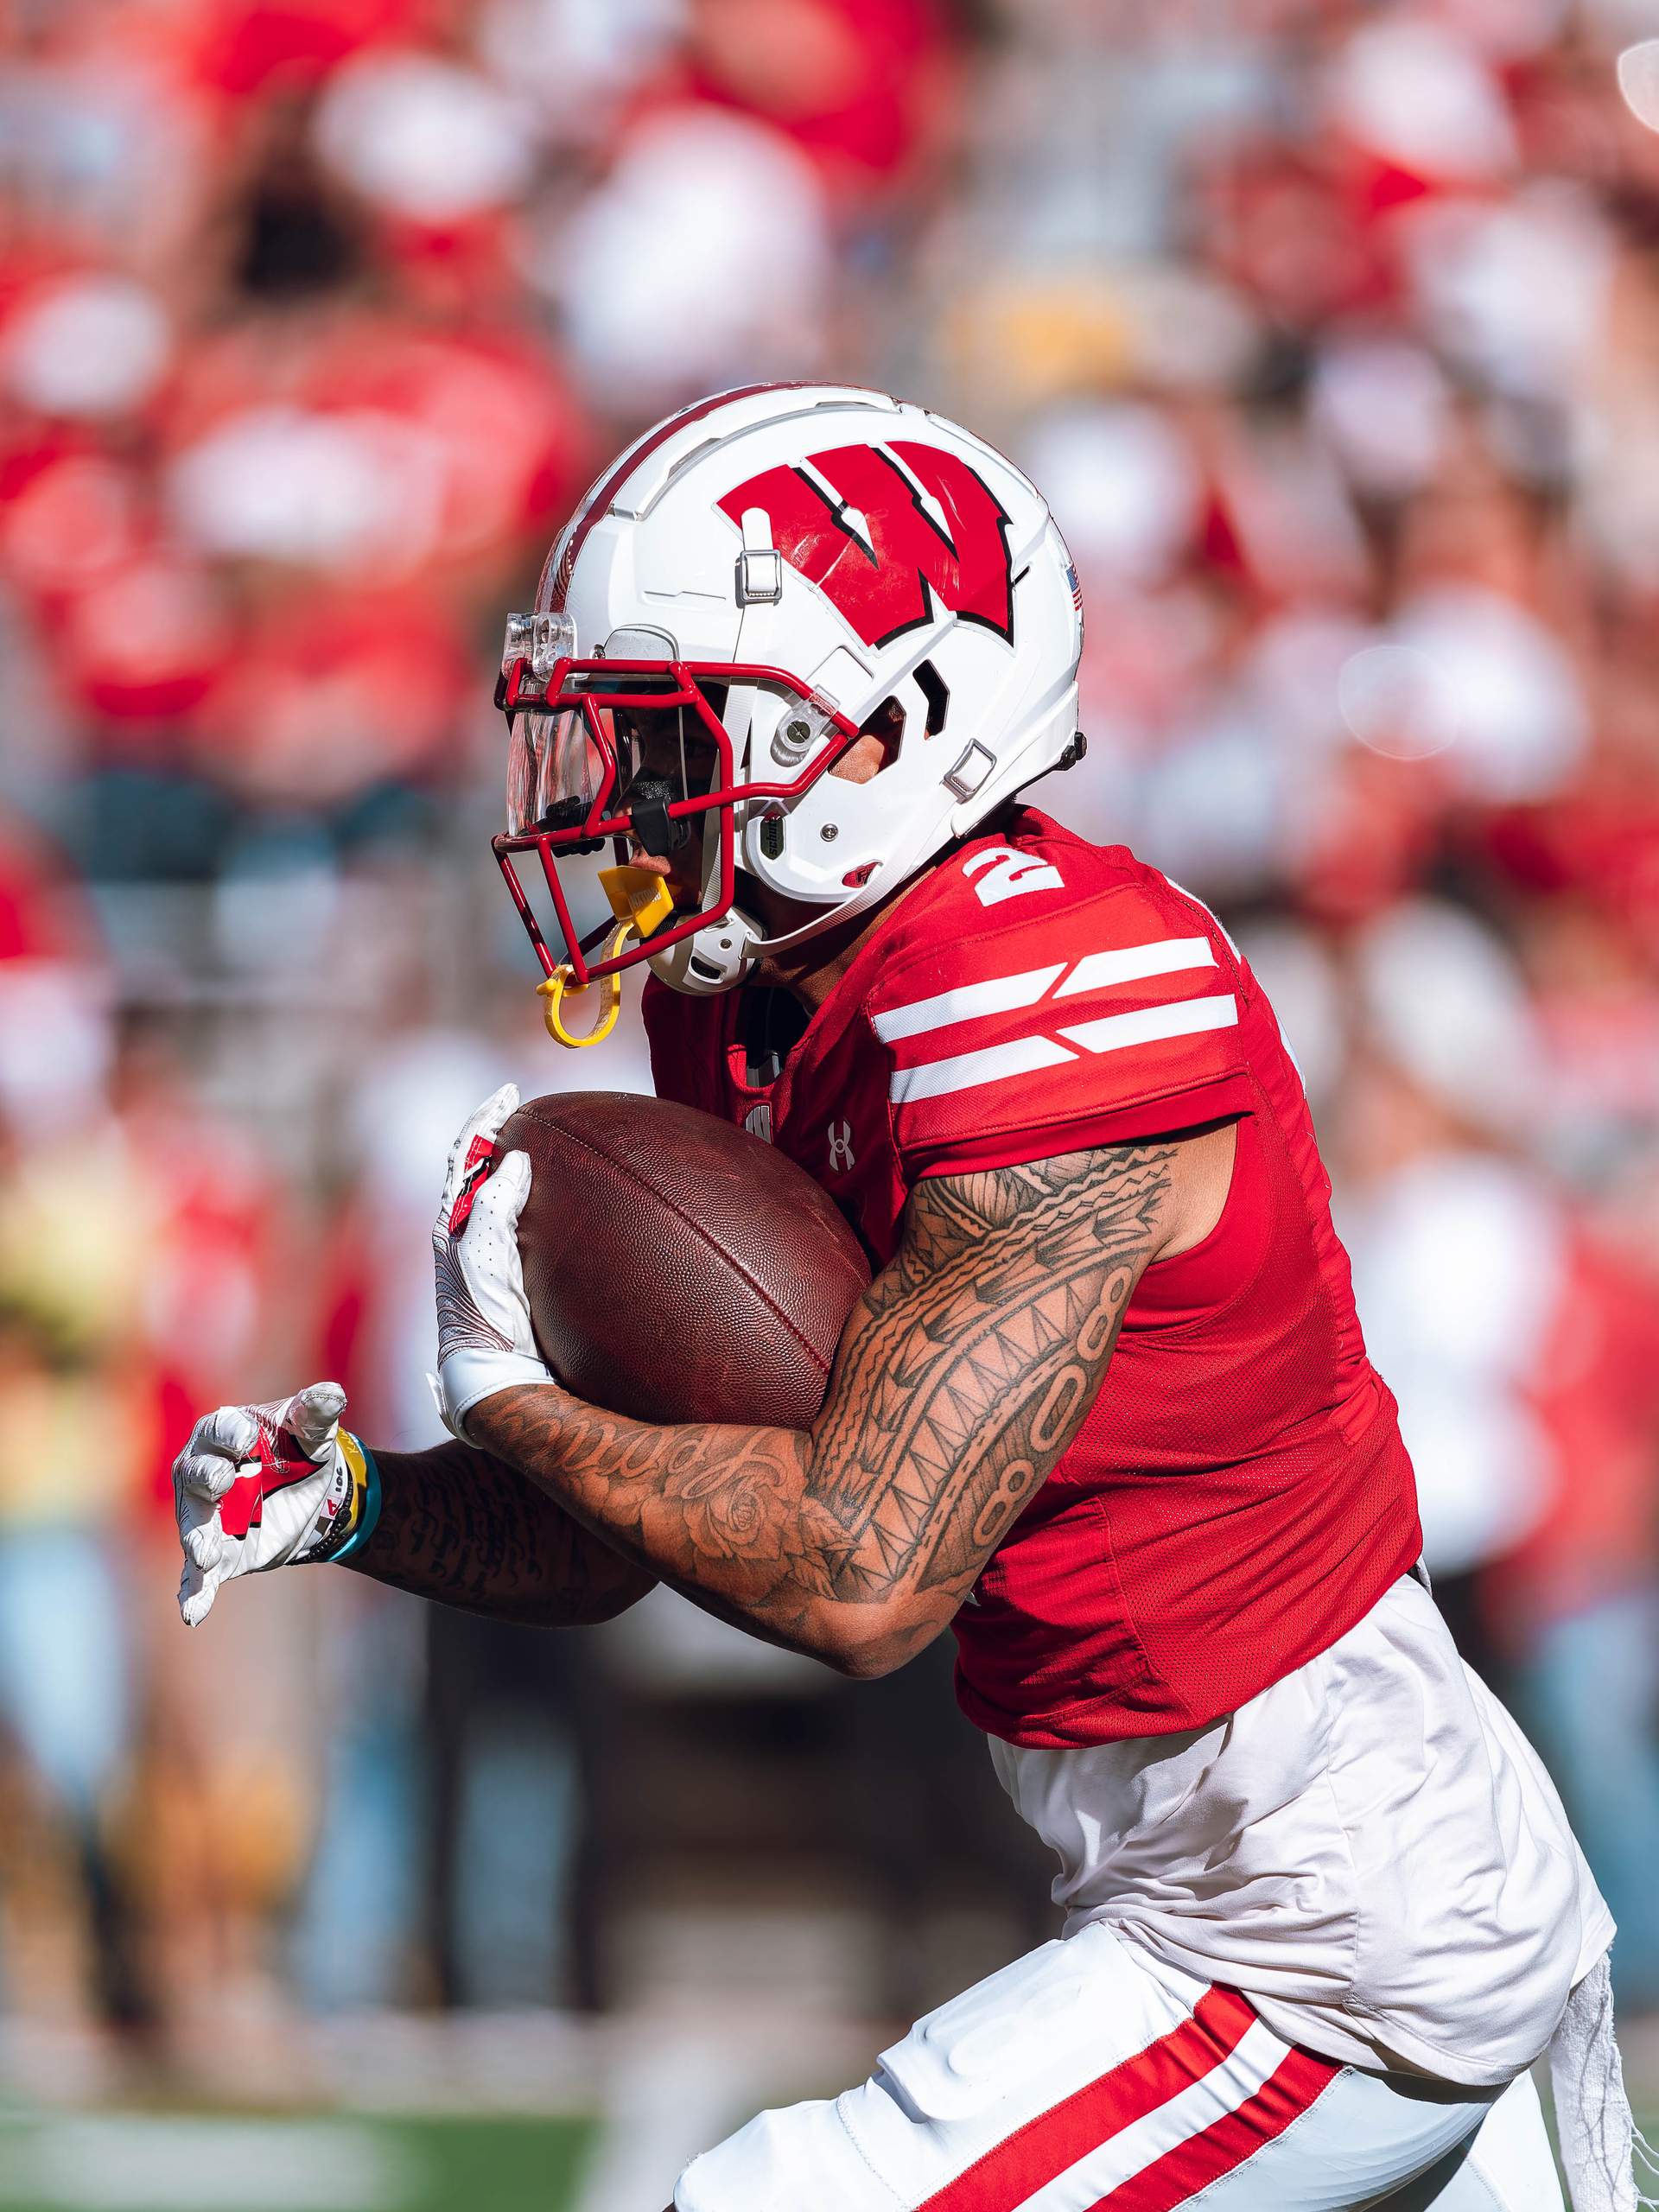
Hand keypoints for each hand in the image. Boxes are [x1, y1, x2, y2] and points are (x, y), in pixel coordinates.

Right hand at [174, 1382, 372, 1625]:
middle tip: (223, 1481)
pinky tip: (193, 1613)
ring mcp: (208, 1516)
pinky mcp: (220, 1552)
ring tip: (205, 1554)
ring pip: (194, 1526)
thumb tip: (333, 1393)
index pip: (218, 1429)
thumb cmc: (302, 1449)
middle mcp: (205, 1472)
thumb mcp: (315, 1430)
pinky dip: (195, 1592)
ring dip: (197, 1539)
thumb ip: (318, 1412)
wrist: (314, 1492)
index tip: (246, 1438)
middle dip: (207, 1478)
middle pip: (195, 1475)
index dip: (230, 1433)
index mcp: (225, 1433)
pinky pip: (200, 1575)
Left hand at [432, 1083, 555, 1442]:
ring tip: (539, 1136)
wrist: (493, 1375)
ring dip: (512, 1160)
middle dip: (497, 1131)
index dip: (483, 1119)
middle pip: (478, 1167)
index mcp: (451, 1223)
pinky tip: (555, 1192)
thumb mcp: (480, 1254)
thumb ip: (493, 1204)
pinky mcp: (514, 1271)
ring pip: (497, 1190)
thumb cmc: (480, 1317)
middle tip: (522, 1104)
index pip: (463, 1156)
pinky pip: (520, 1218)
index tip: (509, 1092)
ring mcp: (490, 1252)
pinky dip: (532, 1194)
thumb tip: (513, 1158)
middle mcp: (467, 1232)